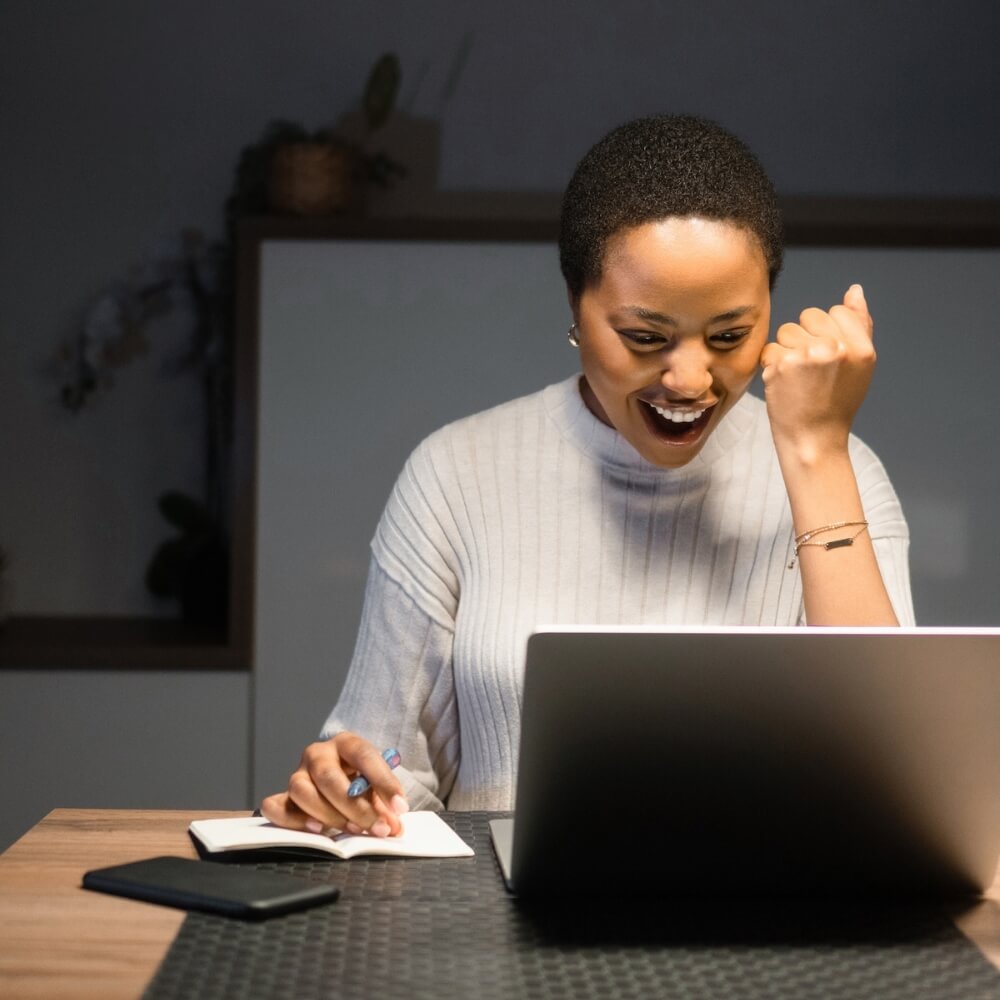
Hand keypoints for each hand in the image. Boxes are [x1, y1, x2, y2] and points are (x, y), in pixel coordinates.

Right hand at [260, 732, 408, 837]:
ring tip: (352, 831)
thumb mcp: (375, 787)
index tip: (401, 807)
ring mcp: (297, 774)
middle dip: (355, 806)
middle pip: (328, 775)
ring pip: (301, 790)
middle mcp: (318, 754)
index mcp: (346, 743)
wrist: (336, 779)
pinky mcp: (282, 796)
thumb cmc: (359, 782)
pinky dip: (293, 820)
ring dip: (328, 815)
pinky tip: (316, 830)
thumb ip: (385, 805)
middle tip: (378, 827)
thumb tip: (394, 827)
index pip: (364, 755)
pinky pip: (275, 806)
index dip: (384, 782)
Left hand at [760, 284, 875, 460]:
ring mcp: (808, 355)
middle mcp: (837, 348)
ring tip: (798, 378)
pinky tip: (784, 384)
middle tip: (812, 370)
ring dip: (787, 350)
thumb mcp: (860, 365)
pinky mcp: (782, 364)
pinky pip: (770, 348)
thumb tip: (855, 290)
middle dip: (806, 337)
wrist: (814, 439)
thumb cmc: (836, 402)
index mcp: (861, 347)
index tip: (828, 359)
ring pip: (786, 330)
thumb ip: (858, 324)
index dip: (827, 332)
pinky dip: (772, 365)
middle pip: (809, 315)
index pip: (835, 310)